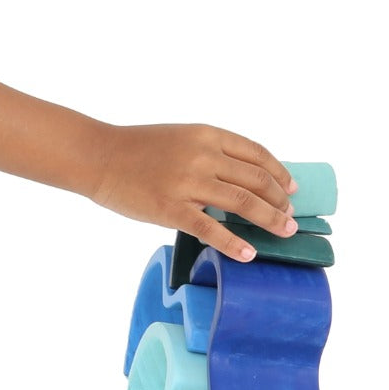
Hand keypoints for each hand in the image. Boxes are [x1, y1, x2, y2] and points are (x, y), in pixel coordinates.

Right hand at [89, 123, 296, 261]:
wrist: (97, 156)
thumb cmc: (134, 148)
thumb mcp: (178, 138)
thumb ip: (207, 152)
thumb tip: (239, 179)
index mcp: (205, 135)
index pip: (257, 154)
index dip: (279, 173)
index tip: (291, 188)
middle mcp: (202, 155)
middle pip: (257, 180)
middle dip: (280, 201)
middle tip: (290, 216)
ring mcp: (188, 182)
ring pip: (244, 203)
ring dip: (270, 220)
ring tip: (284, 232)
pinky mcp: (171, 208)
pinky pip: (211, 229)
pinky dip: (234, 244)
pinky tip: (248, 254)